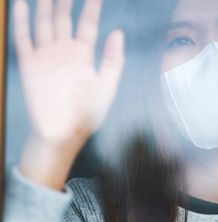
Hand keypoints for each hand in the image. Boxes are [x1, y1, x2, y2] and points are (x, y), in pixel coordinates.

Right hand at [13, 0, 124, 145]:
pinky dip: (20, 21)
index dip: (91, 7)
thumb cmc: (88, 113)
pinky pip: (23, 39)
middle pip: (64, 18)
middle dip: (65, 0)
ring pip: (44, 23)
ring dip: (45, 5)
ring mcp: (46, 56)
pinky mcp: (29, 65)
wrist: (63, 133)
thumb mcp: (107, 86)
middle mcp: (64, 51)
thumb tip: (118, 32)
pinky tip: (21, 4)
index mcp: (84, 56)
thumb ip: (112, 59)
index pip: (87, 24)